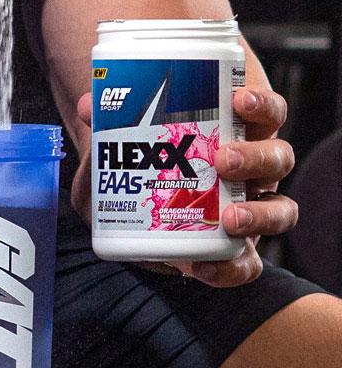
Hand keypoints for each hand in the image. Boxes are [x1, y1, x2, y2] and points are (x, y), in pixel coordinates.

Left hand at [77, 88, 297, 287]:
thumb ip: (107, 125)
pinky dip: (233, 269)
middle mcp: (251, 171)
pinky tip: (203, 269)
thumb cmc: (144, 163)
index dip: (262, 105)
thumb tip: (87, 107)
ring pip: (280, 210)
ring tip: (230, 218)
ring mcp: (249, 210)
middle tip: (224, 159)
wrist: (135, 208)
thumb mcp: (125, 142)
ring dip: (260, 214)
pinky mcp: (234, 250)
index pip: (266, 112)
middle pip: (278, 158)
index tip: (239, 99)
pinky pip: (248, 263)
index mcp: (235, 133)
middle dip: (256, 158)